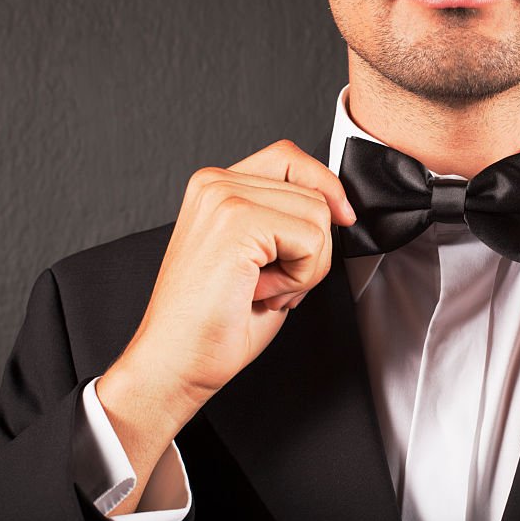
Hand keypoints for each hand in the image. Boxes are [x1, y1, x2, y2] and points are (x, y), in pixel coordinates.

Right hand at [96, 140, 353, 513]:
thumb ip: (288, 222)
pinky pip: (311, 239)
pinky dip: (300, 277)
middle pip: (314, 191)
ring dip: (306, 266)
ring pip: (318, 216)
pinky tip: (261, 292)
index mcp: (216, 185)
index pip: (291, 158)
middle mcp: (215, 182)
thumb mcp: (261, 256)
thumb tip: (338, 209)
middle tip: (273, 282)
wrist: (177, 362)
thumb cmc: (215, 322)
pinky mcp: (236, 220)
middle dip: (312, 247)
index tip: (342, 218)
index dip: (325, 188)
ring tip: (263, 288)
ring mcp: (224, 197)